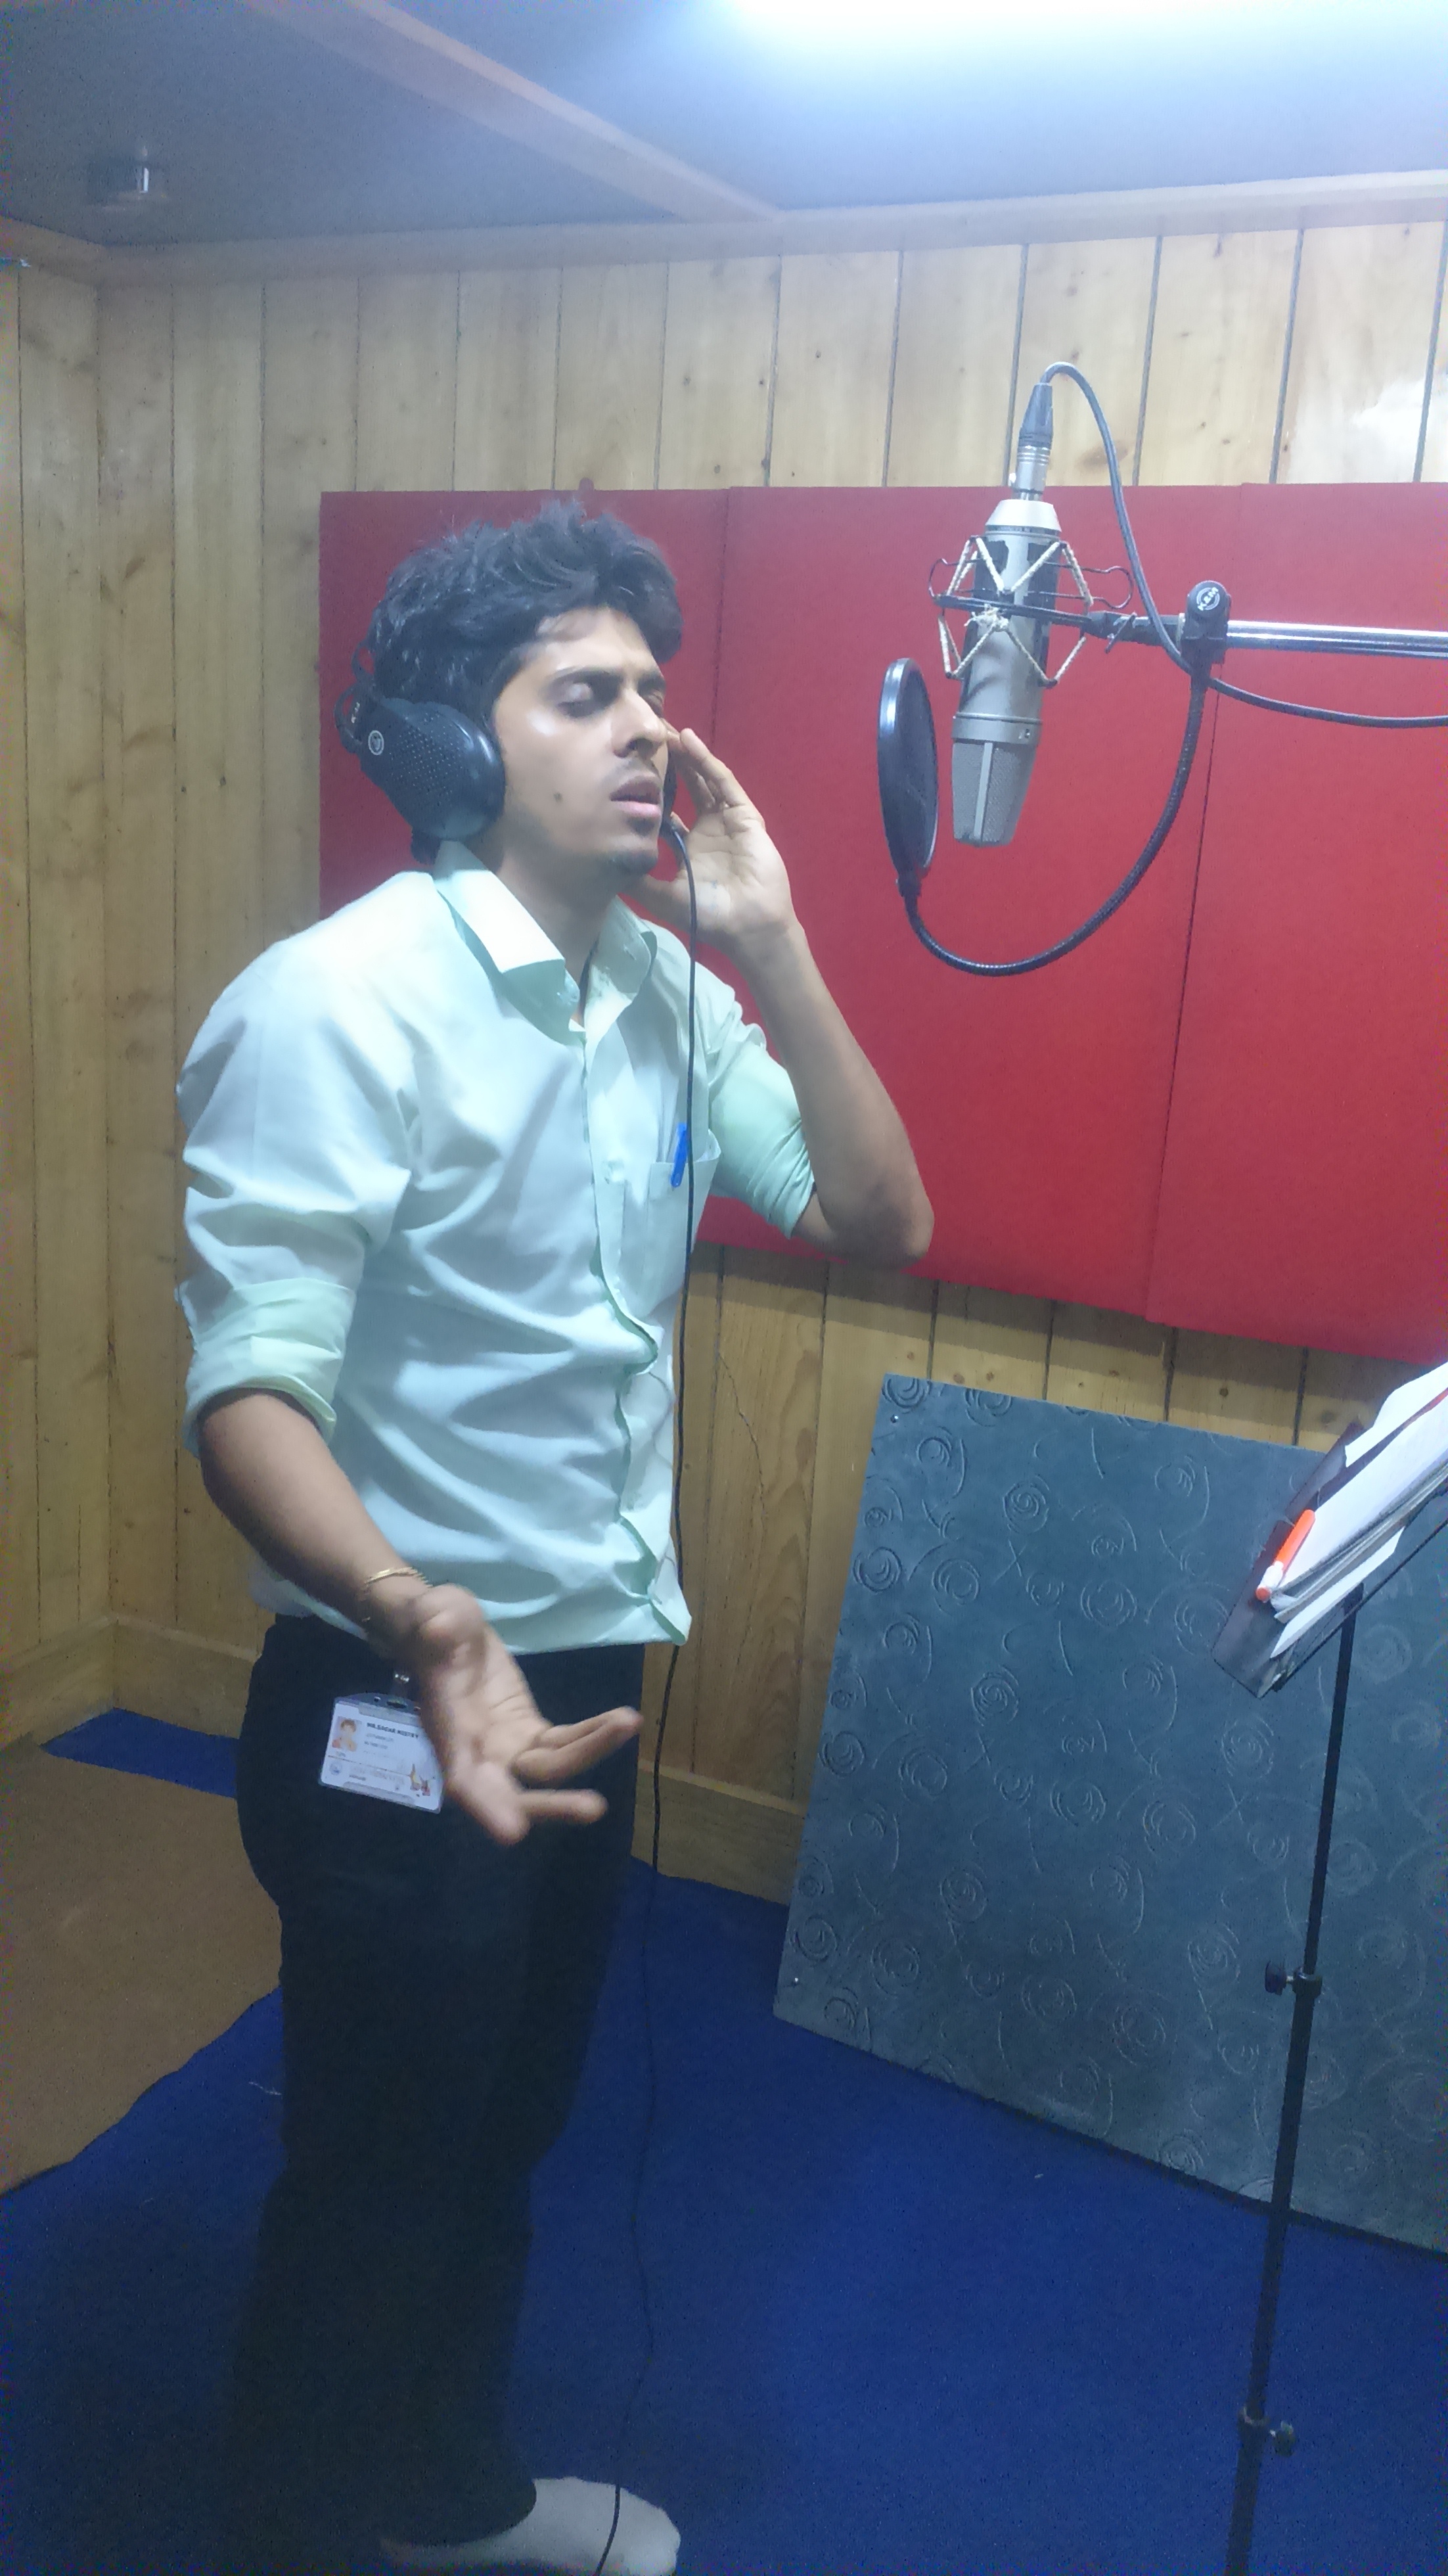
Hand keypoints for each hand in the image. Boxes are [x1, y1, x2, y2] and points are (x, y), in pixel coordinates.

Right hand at [376, 1584, 640, 1842]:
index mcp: (446, 1733)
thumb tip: (439, 1629)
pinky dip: (592, 1734)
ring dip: (589, 1754)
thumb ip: (435, 1628)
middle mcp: (476, 1752)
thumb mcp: (431, 1619)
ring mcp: (505, 1746)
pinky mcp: (527, 1731)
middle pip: (514, 1791)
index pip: (462, 1779)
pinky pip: (562, 1742)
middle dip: (552, 1804)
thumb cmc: (430, 1624)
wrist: (444, 1627)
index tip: (514, 1832)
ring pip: (548, 1768)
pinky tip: (625, 1720)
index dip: (486, 1806)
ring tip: (628, 1725)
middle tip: (594, 1808)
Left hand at [633, 727, 798, 960]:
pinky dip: (707, 761)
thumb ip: (637, 880)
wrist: (749, 926)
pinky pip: (724, 782)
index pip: (667, 811)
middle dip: (669, 764)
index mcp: (688, 847)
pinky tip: (689, 742)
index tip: (629, 771)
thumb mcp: (662, 897)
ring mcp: (728, 820)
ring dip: (686, 755)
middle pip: (686, 787)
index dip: (651, 791)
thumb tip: (604, 864)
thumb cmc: (709, 915)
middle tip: (647, 738)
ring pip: (704, 778)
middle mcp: (707, 829)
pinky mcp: (745, 815)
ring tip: (664, 731)